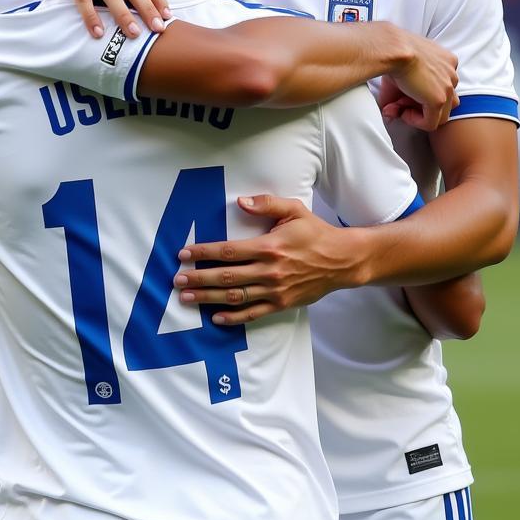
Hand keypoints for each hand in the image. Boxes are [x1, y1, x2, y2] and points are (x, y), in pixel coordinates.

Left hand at [172, 195, 366, 324]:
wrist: (342, 260)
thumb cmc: (315, 232)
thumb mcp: (294, 210)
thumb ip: (266, 203)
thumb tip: (241, 202)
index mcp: (269, 246)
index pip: (228, 251)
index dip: (203, 252)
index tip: (184, 254)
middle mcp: (269, 270)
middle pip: (226, 276)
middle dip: (198, 278)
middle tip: (177, 280)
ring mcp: (275, 290)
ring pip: (235, 296)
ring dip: (208, 298)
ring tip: (187, 298)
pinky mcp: (282, 304)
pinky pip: (253, 313)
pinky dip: (233, 317)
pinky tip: (215, 317)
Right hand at [383, 33, 458, 129]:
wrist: (393, 48)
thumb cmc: (393, 52)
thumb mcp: (400, 70)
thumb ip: (398, 93)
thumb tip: (389, 112)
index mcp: (446, 60)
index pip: (442, 86)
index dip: (421, 95)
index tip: (401, 95)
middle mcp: (451, 72)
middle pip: (445, 101)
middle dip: (421, 106)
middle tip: (399, 102)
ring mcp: (448, 87)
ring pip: (441, 114)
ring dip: (420, 114)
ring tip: (401, 106)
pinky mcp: (439, 100)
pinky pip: (430, 123)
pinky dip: (415, 121)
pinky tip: (402, 111)